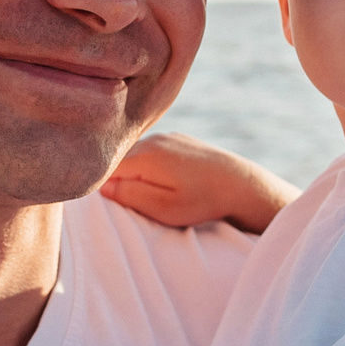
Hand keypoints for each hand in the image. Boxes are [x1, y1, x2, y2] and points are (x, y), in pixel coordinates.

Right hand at [99, 132, 298, 234]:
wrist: (242, 184)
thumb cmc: (202, 201)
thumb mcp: (163, 208)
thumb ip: (130, 196)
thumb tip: (102, 187)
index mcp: (144, 156)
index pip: (104, 169)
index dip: (102, 187)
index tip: (111, 203)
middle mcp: (152, 140)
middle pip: (118, 160)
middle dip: (118, 180)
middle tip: (132, 202)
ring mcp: (166, 137)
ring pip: (135, 155)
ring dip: (136, 173)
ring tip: (151, 193)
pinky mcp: (178, 139)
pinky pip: (152, 152)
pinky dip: (151, 166)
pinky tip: (165, 181)